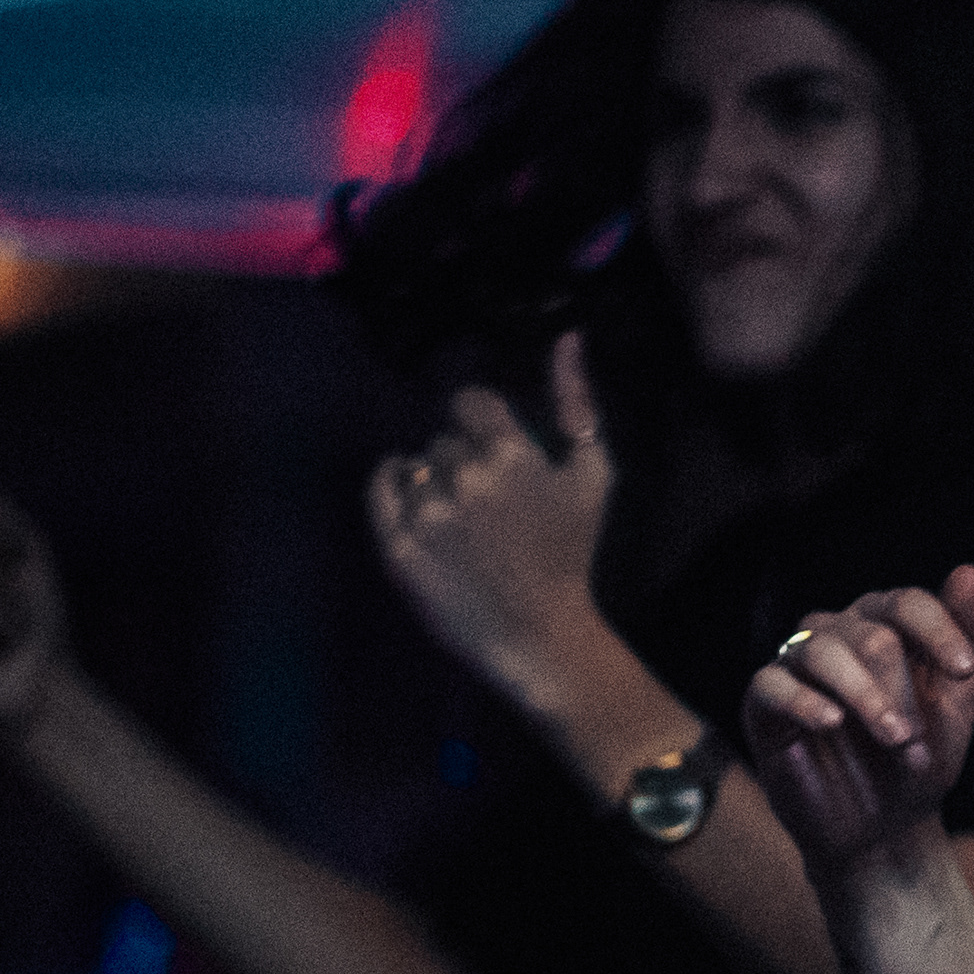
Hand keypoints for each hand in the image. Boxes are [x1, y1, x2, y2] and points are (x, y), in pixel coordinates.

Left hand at [367, 334, 610, 696]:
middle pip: (443, 441)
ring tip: (461, 524)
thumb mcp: (593, 476)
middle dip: (462, 463)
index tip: (496, 456)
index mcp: (512, 454)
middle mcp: (464, 477)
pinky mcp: (398, 546)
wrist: (542, 635)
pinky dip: (390, 487)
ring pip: (414, 467)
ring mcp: (427, 512)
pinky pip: (379, 492)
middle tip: (488, 506)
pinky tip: (413, 500)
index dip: (482, 426)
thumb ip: (579, 404)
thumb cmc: (571, 553)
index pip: (469, 404)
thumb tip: (567, 338)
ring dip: (432, 485)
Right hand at [743, 566, 973, 870]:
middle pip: (872, 636)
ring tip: (894, 740)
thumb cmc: (920, 760)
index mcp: (884, 626)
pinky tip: (832, 723)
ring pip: (823, 652)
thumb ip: (967, 639)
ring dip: (866, 698)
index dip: (939, 632)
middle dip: (903, 693)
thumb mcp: (957, 705)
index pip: (906, 603)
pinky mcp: (763, 701)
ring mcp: (796, 664)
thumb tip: (969, 570)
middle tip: (915, 743)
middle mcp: (837, 633)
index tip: (965, 671)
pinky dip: (805, 701)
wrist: (884, 827)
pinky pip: (773, 683)